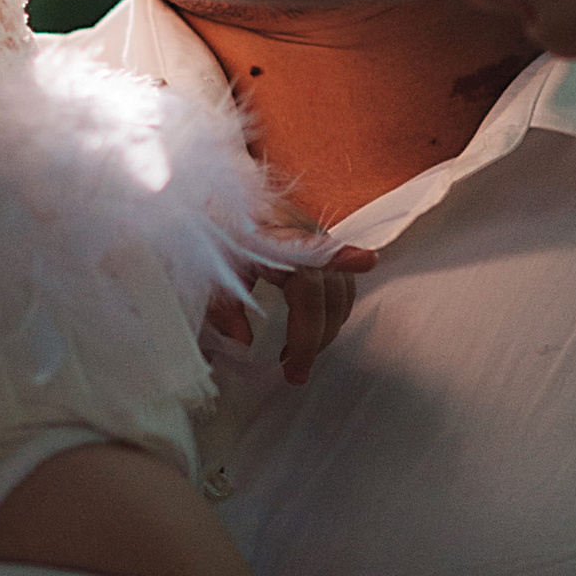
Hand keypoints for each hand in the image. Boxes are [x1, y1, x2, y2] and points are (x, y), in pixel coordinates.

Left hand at [205, 245, 375, 385]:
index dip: (341, 257)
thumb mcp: (206, 273)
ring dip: (326, 327)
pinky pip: (341, 283)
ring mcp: (313, 236)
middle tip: (294, 372)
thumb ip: (223, 309)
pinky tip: (311, 330)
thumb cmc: (209, 237)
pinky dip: (333, 310)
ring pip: (340, 289)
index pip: (309, 250)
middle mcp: (300, 231)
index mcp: (269, 234)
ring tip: (297, 356)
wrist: (212, 203)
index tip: (369, 261)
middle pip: (324, 289)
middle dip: (314, 337)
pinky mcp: (318, 242)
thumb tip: (244, 343)